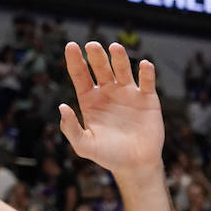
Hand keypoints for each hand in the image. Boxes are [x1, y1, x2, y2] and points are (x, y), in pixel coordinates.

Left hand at [59, 42, 162, 177]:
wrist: (136, 165)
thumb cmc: (109, 156)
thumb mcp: (85, 146)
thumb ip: (71, 129)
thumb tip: (62, 106)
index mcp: (90, 99)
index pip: (80, 75)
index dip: (75, 60)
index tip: (71, 46)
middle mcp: (108, 92)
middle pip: (101, 67)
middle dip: (96, 56)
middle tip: (92, 45)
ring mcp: (128, 93)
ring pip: (122, 69)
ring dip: (119, 57)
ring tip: (115, 48)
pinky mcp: (148, 99)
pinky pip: (147, 81)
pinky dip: (146, 72)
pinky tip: (144, 65)